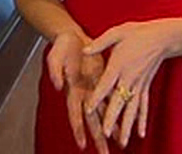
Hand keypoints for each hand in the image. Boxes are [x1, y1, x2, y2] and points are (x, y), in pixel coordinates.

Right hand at [47, 31, 109, 152]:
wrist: (73, 38)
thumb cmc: (62, 47)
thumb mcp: (55, 56)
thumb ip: (55, 71)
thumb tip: (58, 86)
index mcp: (72, 91)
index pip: (75, 114)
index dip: (79, 129)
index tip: (83, 144)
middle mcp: (84, 95)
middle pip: (92, 121)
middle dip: (99, 138)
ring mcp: (95, 91)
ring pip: (105, 114)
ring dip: (112, 129)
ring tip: (121, 143)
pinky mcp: (104, 83)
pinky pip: (113, 100)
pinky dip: (119, 111)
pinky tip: (126, 121)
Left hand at [83, 21, 171, 147]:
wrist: (162, 37)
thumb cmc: (137, 33)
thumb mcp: (116, 33)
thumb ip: (99, 43)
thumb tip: (84, 50)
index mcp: (118, 64)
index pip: (105, 84)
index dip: (97, 97)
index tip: (89, 110)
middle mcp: (129, 78)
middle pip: (119, 102)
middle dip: (112, 119)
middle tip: (105, 134)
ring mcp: (139, 84)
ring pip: (132, 109)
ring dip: (127, 126)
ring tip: (123, 143)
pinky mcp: (146, 86)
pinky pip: (143, 106)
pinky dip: (142, 120)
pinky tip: (140, 133)